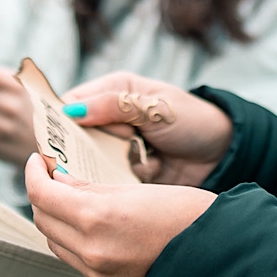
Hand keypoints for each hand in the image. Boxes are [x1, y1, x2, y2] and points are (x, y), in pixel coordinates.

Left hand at [23, 155, 215, 276]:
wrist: (220, 256)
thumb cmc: (186, 213)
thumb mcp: (133, 189)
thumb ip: (89, 188)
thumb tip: (58, 180)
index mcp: (97, 219)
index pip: (42, 194)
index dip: (34, 173)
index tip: (37, 160)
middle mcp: (92, 252)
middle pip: (43, 220)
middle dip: (43, 195)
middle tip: (53, 176)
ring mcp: (99, 276)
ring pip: (56, 243)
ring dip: (57, 220)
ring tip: (72, 200)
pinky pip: (78, 262)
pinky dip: (77, 242)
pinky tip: (94, 228)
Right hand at [59, 72, 231, 186]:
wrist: (224, 154)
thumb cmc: (192, 120)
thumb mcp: (155, 107)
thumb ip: (114, 106)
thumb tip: (72, 111)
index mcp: (111, 93)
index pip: (70, 105)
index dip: (58, 121)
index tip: (52, 139)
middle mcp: (108, 122)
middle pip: (74, 139)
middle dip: (84, 149)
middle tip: (103, 152)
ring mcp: (116, 150)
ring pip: (89, 164)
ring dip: (107, 167)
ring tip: (135, 160)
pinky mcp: (125, 176)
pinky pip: (109, 183)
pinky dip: (123, 182)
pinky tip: (146, 174)